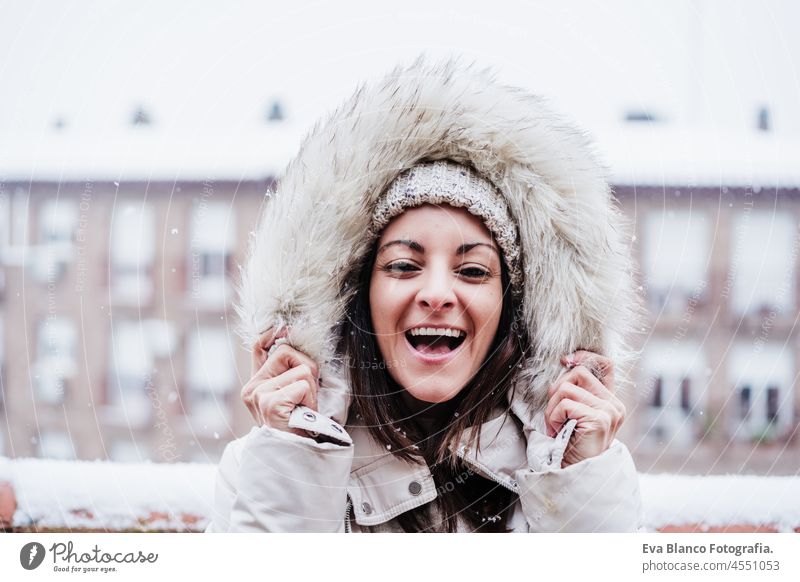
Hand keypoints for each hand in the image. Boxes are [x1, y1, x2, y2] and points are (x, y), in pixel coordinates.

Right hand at [241, 327, 319, 433]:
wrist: (295, 459)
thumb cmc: (298, 428)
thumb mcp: (292, 398)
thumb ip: (288, 374)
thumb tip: (298, 344)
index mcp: (256, 384)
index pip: (259, 346)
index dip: (274, 333)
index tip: (288, 328)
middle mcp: (252, 388)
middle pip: (287, 351)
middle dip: (308, 369)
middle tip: (307, 396)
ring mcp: (259, 395)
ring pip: (301, 369)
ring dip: (312, 389)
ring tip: (305, 409)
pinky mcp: (269, 403)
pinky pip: (303, 385)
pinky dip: (311, 400)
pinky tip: (304, 415)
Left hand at [544, 350, 625, 466]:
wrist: (577, 474)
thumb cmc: (571, 444)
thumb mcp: (574, 414)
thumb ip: (576, 392)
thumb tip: (565, 364)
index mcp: (610, 401)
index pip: (606, 364)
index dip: (585, 357)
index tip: (566, 361)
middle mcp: (614, 404)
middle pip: (578, 372)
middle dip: (556, 391)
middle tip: (554, 415)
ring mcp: (609, 411)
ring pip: (566, 388)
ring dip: (551, 408)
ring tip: (556, 426)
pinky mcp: (599, 419)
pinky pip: (564, 404)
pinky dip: (553, 417)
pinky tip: (558, 432)